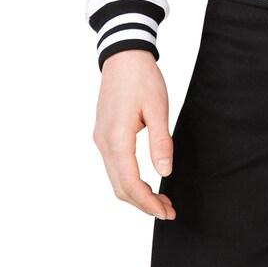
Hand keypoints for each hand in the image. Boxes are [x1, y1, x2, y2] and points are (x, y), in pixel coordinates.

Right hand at [92, 50, 176, 219]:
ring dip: (136, 193)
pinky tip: (145, 180)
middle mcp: (103, 143)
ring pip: (115, 178)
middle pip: (120, 187)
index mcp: (117, 138)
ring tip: (160, 199)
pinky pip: (114, 166)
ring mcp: (101, 139)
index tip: (166, 211)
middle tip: (167, 210)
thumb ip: (160, 141)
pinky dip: (128, 179)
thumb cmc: (142, 77)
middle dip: (143, 204)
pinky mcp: (103, 133)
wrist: (123, 55)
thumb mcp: (158, 107)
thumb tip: (165, 173)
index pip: (130, 184)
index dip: (148, 203)